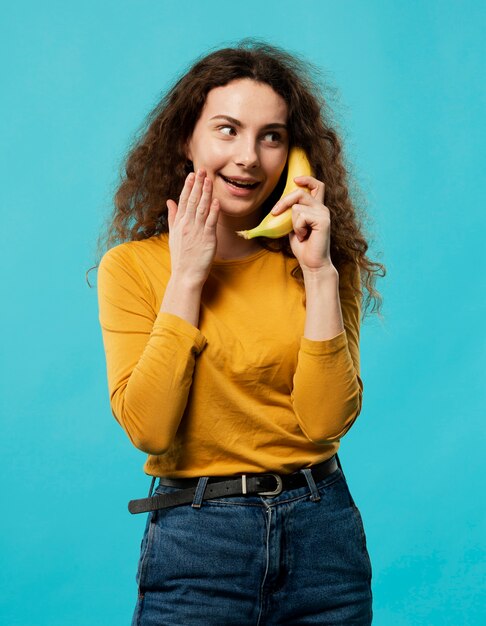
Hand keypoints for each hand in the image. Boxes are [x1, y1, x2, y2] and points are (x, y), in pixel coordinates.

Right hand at [166, 168, 219, 285]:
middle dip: (197, 185)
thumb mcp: (173, 235)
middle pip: (192, 201)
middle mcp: (186, 225)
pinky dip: (213, 211)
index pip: (183, 201)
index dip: (188, 187)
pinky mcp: (207, 239)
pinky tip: (216, 201)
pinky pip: (210, 222)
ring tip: (209, 180)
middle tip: (202, 170)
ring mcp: (196, 231)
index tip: (192, 175)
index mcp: (179, 223)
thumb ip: (172, 217)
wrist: (185, 275)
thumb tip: (169, 201)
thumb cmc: (181, 257)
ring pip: (201, 208)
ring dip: (206, 193)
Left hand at [271, 176, 333, 273]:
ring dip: (292, 222)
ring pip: (297, 206)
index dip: (307, 179)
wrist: (312, 263)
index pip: (317, 185)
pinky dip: (298, 228)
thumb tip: (277, 206)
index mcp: (316, 208)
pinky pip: (301, 216)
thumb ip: (291, 214)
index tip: (295, 179)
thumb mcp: (293, 226)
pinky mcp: (323, 221)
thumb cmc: (303, 247)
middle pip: (300, 192)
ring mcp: (324, 213)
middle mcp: (322, 208)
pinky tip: (305, 236)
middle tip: (274, 213)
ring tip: (301, 233)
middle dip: (284, 201)